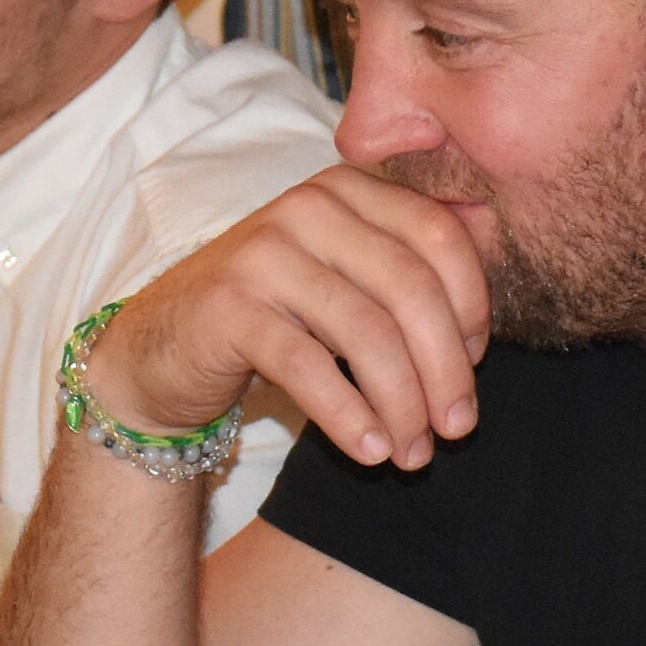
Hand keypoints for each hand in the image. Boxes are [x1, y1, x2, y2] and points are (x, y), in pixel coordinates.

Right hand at [84, 165, 488, 468]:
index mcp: (346, 190)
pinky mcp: (228, 306)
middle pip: (410, 289)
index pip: (439, 237)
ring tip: (414, 455)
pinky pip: (309, 366)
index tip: (474, 367)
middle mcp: (306, 207)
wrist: (161, 348)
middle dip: (446, 370)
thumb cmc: (273, 320)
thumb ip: (401, 283)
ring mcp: (263, 252)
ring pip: (366, 333)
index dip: (472, 308)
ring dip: (404, 405)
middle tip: (458, 430)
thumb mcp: (342, 284)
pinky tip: (371, 451)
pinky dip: (350, 417)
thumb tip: (484, 333)